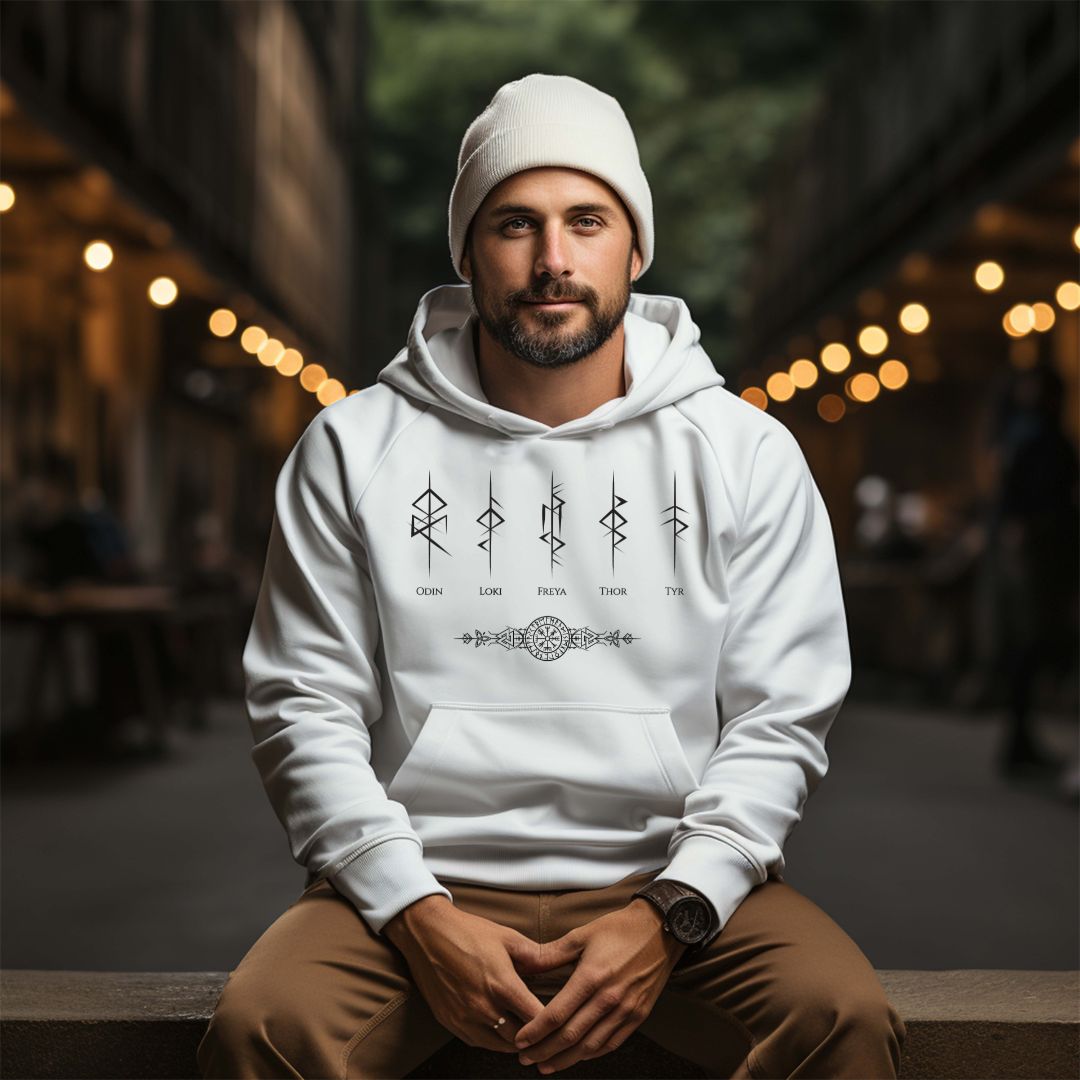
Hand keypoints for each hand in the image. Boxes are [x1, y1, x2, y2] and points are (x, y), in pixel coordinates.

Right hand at [383, 895, 555, 1052]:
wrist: (426, 932)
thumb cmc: (469, 931)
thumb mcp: (508, 937)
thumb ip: (538, 954)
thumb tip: (565, 958)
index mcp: (502, 985)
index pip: (537, 1019)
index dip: (552, 1022)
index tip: (560, 1019)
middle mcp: (484, 1008)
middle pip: (520, 1039)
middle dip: (535, 1036)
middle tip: (546, 1030)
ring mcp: (464, 1018)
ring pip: (499, 1046)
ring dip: (514, 1041)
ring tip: (525, 1031)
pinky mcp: (450, 1022)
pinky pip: (478, 1042)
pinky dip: (492, 1038)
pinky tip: (499, 1027)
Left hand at [511, 898, 686, 1073]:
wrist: (661, 929)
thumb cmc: (620, 928)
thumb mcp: (583, 934)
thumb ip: (553, 953)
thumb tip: (526, 964)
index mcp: (592, 977)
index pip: (557, 1014)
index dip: (535, 1031)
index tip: (519, 1040)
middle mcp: (609, 998)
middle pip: (570, 1036)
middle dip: (544, 1051)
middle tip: (525, 1059)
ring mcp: (626, 1010)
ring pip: (590, 1046)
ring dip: (565, 1060)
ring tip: (545, 1066)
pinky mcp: (638, 1015)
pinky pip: (611, 1043)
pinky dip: (591, 1054)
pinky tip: (577, 1056)